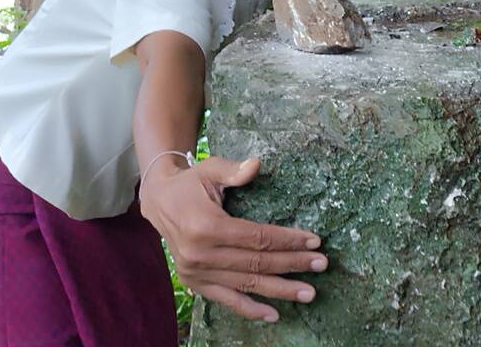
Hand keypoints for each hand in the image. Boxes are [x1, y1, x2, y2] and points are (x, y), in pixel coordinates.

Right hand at [140, 155, 327, 321]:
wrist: (159, 202)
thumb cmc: (191, 183)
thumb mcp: (210, 169)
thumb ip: (233, 170)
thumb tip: (256, 165)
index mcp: (206, 227)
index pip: (257, 238)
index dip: (287, 240)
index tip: (314, 241)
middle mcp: (200, 254)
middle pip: (256, 263)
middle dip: (292, 264)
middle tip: (322, 264)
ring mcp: (196, 273)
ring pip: (246, 284)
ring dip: (280, 290)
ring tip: (309, 293)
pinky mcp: (194, 283)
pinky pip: (226, 300)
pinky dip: (250, 309)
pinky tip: (274, 314)